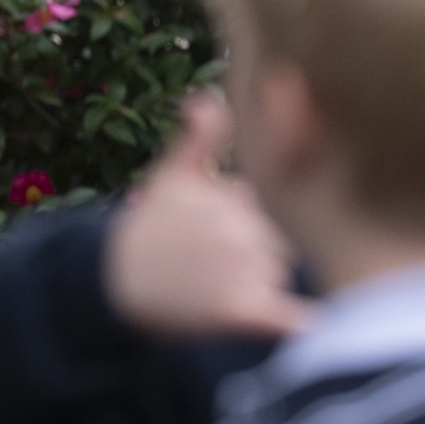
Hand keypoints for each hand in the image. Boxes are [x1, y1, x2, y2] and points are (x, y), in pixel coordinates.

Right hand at [103, 91, 311, 339]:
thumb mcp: (170, 179)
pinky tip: (315, 326)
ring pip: (280, 277)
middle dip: (258, 256)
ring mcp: (242, 271)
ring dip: (261, 286)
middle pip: (281, 246)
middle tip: (211, 267)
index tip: (213, 236)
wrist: (109, 285)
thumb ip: (200, 139)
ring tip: (212, 290)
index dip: (249, 226)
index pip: (270, 213)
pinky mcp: (241, 311)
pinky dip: (303, 323)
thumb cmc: (146, 232)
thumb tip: (210, 97)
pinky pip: (290, 316)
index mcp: (231, 200)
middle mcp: (240, 232)